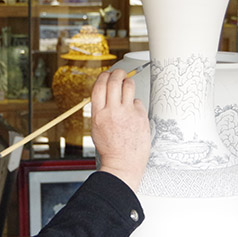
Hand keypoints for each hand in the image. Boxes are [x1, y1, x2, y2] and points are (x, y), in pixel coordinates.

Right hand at [91, 69, 150, 191]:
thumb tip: (105, 96)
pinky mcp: (140, 116)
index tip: (106, 75)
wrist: (123, 163)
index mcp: (98, 114)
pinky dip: (135, 104)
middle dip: (117, 73)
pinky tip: (133, 112)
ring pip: (128, 85)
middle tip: (119, 74)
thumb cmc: (111, 150)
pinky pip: (138, 101)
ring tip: (127, 86)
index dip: (103, 77)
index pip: (99, 86)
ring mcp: (127, 113)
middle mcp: (112, 111)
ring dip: (128, 82)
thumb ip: (100, 111)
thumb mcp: (97, 129)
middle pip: (114, 81)